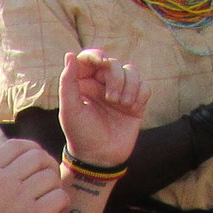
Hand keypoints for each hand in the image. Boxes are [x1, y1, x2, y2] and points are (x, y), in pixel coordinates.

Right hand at [0, 139, 69, 212]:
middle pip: (39, 157)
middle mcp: (4, 181)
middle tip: (49, 183)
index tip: (38, 163)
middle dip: (49, 167)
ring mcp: (19, 198)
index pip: (17, 145)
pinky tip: (57, 212)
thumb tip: (24, 159)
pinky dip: (63, 203)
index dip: (33, 149)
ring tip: (49, 201)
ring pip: (52, 177)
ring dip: (56, 188)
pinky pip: (60, 196)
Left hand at [58, 50, 149, 171]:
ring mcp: (120, 92)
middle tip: (111, 99)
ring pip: (132, 71)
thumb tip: (70, 54)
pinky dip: (140, 94)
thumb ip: (68, 82)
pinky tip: (132, 108)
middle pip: (114, 63)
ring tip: (122, 104)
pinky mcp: (135, 102)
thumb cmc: (81, 134)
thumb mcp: (70, 109)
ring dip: (129, 85)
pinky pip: (145, 86)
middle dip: (115, 77)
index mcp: (83, 82)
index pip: (90, 57)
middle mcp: (101, 84)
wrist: (100, 158)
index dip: (97, 56)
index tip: (101, 63)